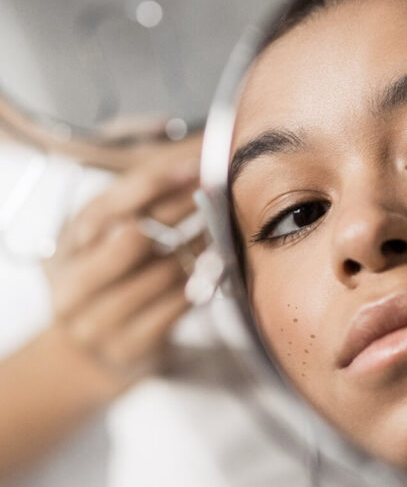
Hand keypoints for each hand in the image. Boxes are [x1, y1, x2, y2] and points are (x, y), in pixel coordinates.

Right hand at [43, 138, 200, 394]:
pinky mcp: (130, 347)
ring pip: (163, 273)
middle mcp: (73, 286)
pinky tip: (219, 265)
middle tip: (216, 188)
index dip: (153, 184)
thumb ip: (131, 210)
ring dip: (202, 245)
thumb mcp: (98, 245)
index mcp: (64, 249)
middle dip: (182, 209)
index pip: (107, 207)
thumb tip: (186, 166)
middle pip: (133, 238)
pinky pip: (178, 306)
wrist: (88, 357)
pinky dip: (203, 282)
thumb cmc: (104, 285)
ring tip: (224, 224)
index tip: (194, 166)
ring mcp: (99, 321)